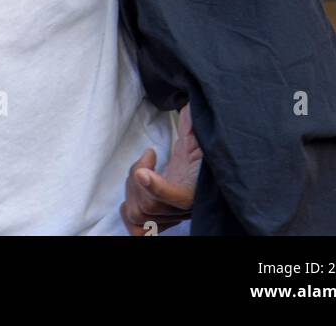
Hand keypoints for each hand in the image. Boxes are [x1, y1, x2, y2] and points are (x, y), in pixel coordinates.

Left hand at [119, 103, 201, 235]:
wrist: (207, 168)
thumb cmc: (204, 148)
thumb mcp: (202, 135)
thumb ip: (193, 124)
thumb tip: (187, 104)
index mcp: (197, 189)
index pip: (176, 197)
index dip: (157, 187)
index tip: (141, 171)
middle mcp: (184, 208)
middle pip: (149, 206)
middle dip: (137, 177)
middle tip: (148, 156)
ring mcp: (170, 215)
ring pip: (138, 214)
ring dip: (131, 187)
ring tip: (142, 167)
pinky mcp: (160, 216)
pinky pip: (138, 230)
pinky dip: (129, 216)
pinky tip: (136, 189)